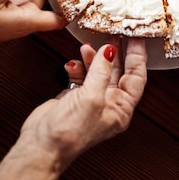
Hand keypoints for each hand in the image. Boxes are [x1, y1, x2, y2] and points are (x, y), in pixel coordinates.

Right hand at [18, 39, 146, 169]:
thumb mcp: (91, 97)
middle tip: (114, 33)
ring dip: (93, 58)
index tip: (136, 37)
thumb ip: (102, 71)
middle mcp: (109, 105)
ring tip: (87, 47)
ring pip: (98, 71)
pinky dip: (78, 67)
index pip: (137, 77)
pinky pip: (81, 76)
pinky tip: (73, 63)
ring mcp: (92, 101)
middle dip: (115, 53)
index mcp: (121, 109)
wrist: (40, 146)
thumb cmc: (69, 132)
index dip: (138, 56)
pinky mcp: (75, 98)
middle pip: (118, 72)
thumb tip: (110, 51)